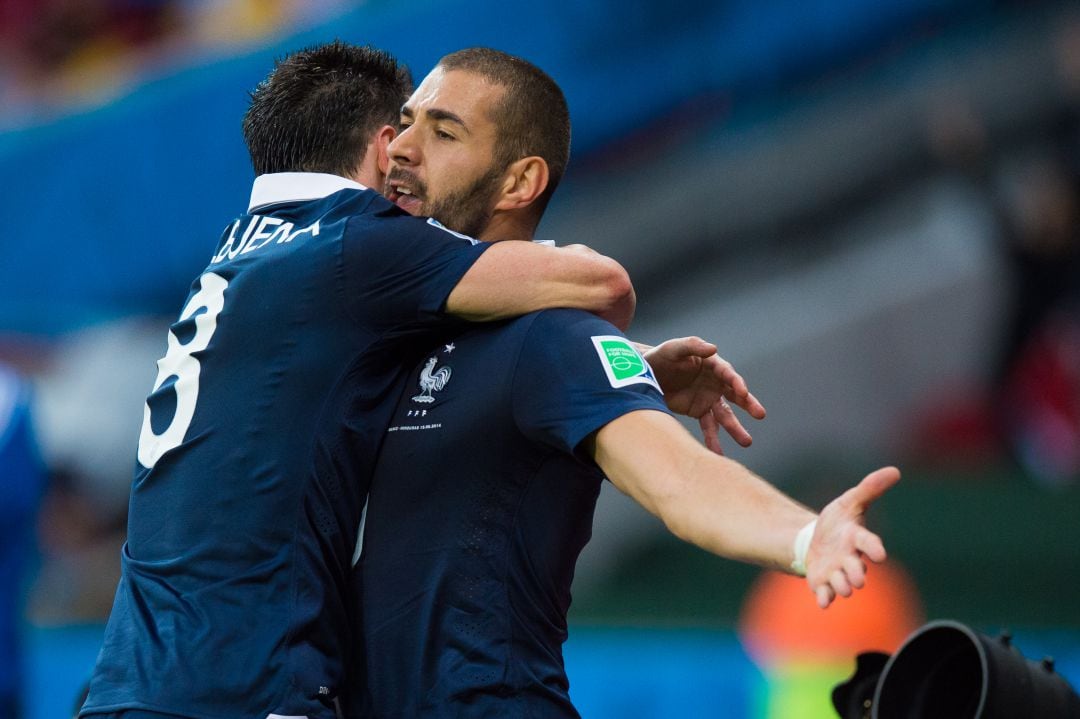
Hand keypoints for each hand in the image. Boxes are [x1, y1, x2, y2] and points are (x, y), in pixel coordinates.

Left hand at [642, 337, 765, 454]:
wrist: (644, 375)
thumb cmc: (661, 357)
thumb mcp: (674, 348)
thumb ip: (693, 346)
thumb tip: (713, 348)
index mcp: (712, 365)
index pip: (728, 373)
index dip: (736, 382)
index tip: (743, 392)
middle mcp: (715, 382)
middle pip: (735, 394)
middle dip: (748, 404)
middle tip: (760, 414)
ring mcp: (708, 398)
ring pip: (725, 415)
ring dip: (735, 428)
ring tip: (747, 441)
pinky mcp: (698, 411)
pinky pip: (708, 426)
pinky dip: (713, 439)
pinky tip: (717, 452)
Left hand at [805, 466, 900, 607]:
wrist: (814, 540)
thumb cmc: (837, 522)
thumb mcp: (849, 502)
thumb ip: (870, 488)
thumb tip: (895, 471)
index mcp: (857, 538)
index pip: (869, 543)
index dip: (874, 548)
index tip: (880, 555)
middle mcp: (850, 559)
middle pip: (856, 569)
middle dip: (857, 574)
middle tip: (858, 579)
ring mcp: (837, 572)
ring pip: (842, 584)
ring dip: (841, 586)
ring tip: (841, 588)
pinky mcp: (823, 582)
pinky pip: (825, 594)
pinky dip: (825, 598)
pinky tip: (823, 602)